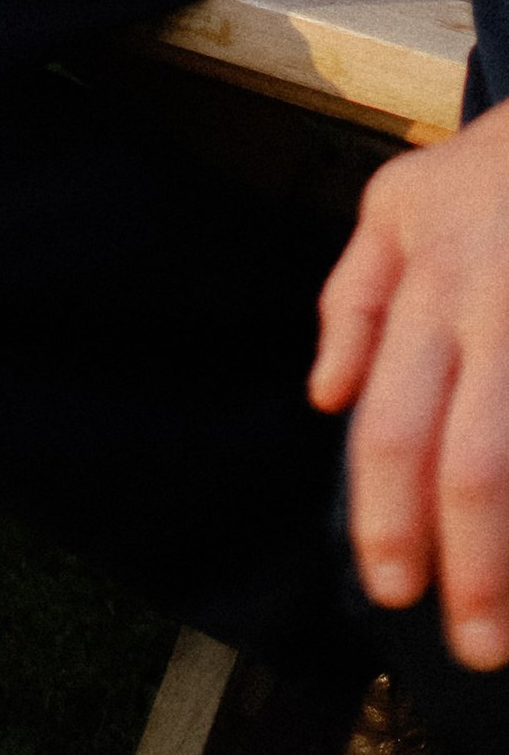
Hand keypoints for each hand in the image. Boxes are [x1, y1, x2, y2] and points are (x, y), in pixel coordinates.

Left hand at [314, 99, 508, 667]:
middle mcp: (490, 306)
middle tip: (469, 643)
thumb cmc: (490, 170)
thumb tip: (324, 398)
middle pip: (471, 459)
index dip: (386, 513)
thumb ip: (353, 298)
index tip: (393, 589)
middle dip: (468, 564)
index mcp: (429, 284)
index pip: (391, 422)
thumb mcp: (397, 203)